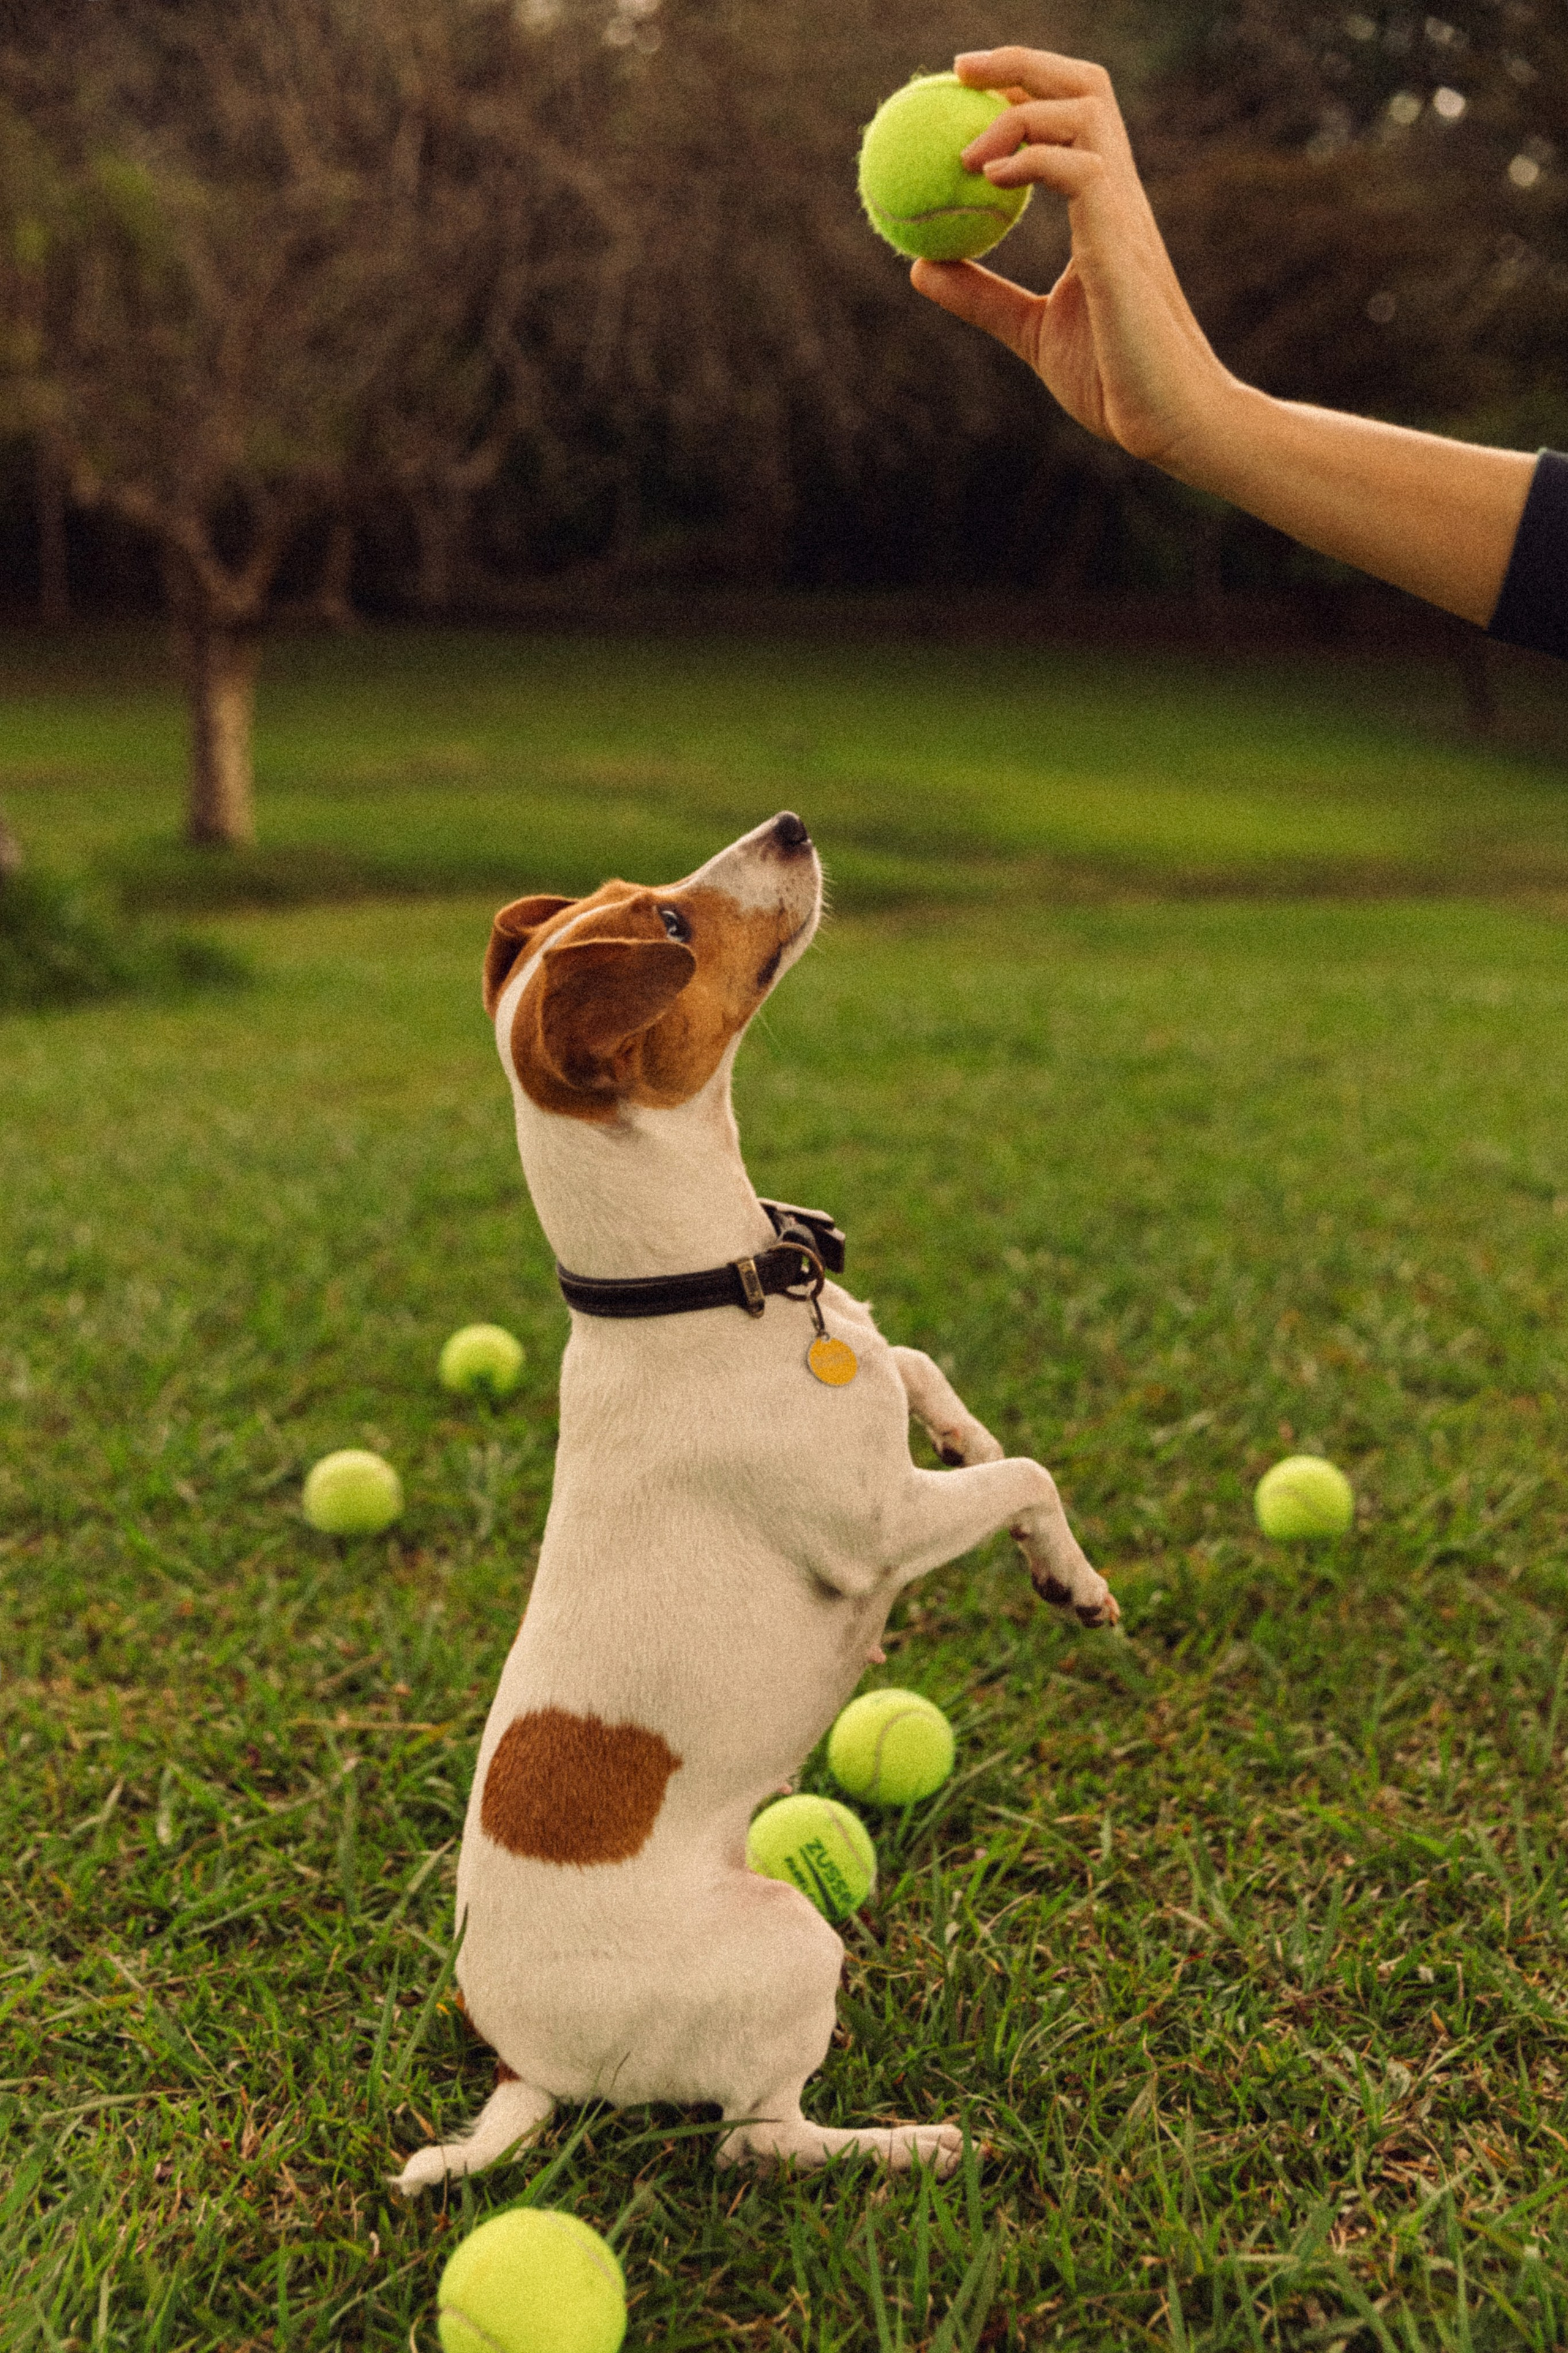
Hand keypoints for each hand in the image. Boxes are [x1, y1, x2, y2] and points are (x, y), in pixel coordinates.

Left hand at [911, 46, 1229, 472]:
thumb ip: (983, 296)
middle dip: (1022, 62)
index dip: (1021, 88)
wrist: (1169, 421)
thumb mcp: (1033, 331)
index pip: (1070, 115)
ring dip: (1018, 113)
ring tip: (966, 156)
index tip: (964, 90)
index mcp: (1103, 209)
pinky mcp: (1121, 243)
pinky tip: (991, 181)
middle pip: (1083, 86)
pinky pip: (1079, 169)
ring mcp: (1125, 214)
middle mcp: (1120, 196)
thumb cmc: (1116, 382)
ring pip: (1083, 111)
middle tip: (958, 72)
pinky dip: (1032, 159)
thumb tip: (920, 266)